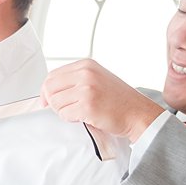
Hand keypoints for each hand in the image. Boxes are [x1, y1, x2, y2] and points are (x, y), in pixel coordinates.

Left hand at [41, 58, 163, 140]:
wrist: (138, 114)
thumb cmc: (119, 100)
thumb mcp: (97, 79)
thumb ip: (75, 79)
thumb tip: (49, 91)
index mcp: (86, 65)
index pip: (52, 75)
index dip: (47, 91)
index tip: (50, 101)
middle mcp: (85, 73)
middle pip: (49, 88)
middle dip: (53, 102)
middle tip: (65, 109)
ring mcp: (86, 89)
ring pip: (55, 102)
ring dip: (63, 112)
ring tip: (80, 113)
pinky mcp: (87, 106)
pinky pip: (64, 114)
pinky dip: (71, 119)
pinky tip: (85, 118)